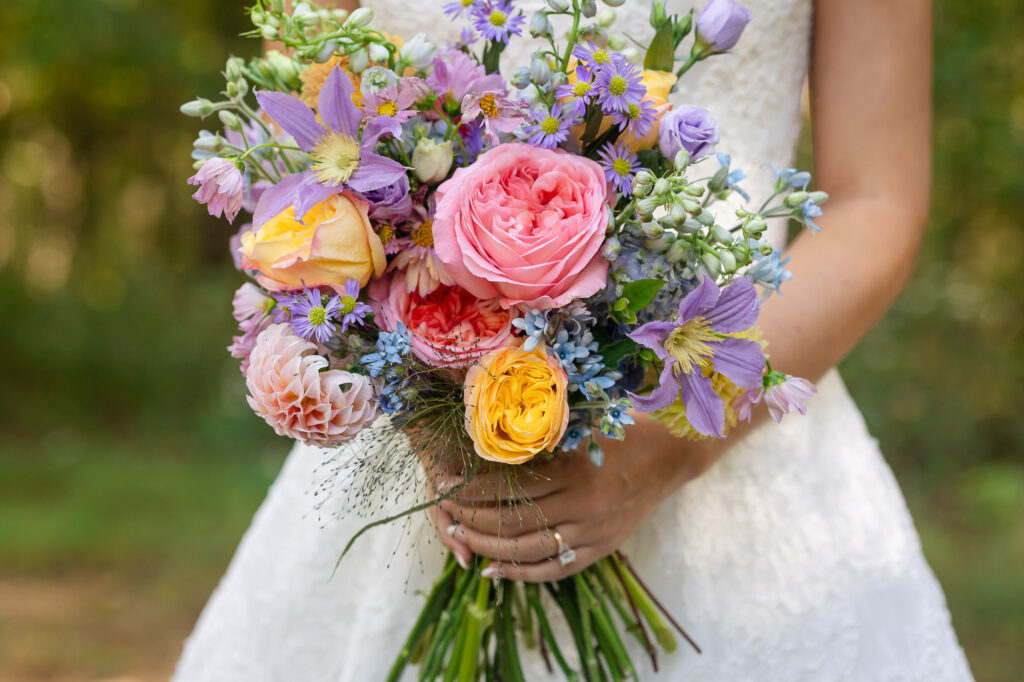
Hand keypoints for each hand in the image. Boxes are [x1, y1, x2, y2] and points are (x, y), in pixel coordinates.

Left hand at [429, 416, 722, 581]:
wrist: (672, 455)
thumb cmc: (623, 430)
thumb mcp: (581, 426)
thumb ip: (540, 439)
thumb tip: (486, 444)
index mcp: (574, 471)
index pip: (508, 487)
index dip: (471, 488)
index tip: (444, 481)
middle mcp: (582, 507)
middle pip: (512, 522)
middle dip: (471, 517)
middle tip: (444, 511)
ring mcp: (592, 533)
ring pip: (527, 549)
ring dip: (488, 546)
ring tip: (459, 535)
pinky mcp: (601, 549)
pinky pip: (554, 569)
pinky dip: (521, 573)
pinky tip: (493, 571)